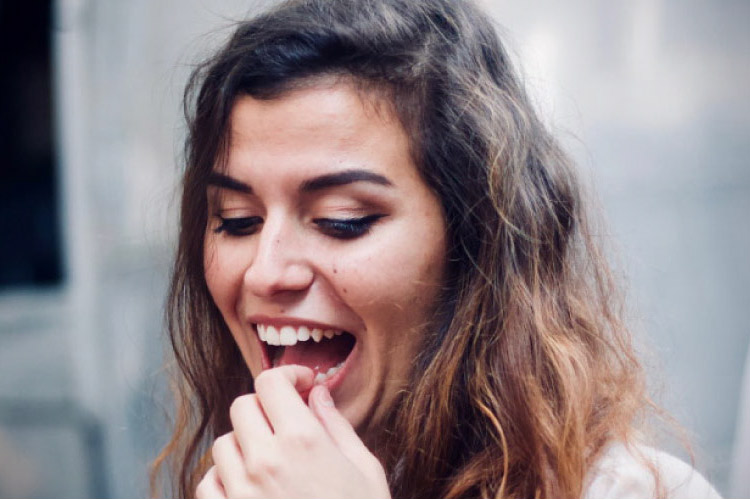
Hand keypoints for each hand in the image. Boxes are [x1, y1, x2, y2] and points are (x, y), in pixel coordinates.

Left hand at [195, 365, 390, 497]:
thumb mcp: (365, 469)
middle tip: (287, 420)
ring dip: (244, 442)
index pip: (271, 383)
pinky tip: (247, 486)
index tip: (301, 384)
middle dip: (266, 406)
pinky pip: (208, 484)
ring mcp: (242, 493)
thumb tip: (319, 394)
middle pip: (243, 406)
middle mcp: (266, 461)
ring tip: (269, 456)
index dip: (287, 374)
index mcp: (304, 440)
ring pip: (223, 443)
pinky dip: (223, 479)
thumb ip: (337, 425)